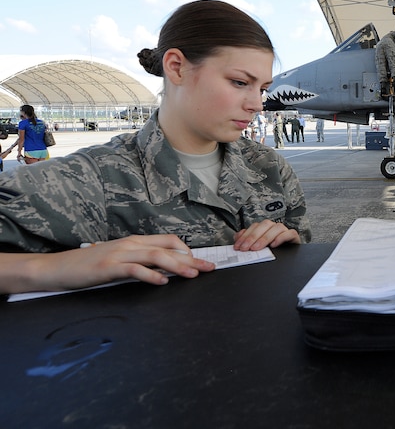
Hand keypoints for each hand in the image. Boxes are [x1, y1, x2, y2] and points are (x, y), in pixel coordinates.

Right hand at [32, 235, 214, 291]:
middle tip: (209, 268)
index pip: (169, 241)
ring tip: (193, 274)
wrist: (58, 267)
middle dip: (191, 258)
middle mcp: (131, 244)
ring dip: (178, 266)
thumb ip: (140, 261)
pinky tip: (162, 282)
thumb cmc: (89, 265)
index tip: (201, 262)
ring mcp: (120, 254)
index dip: (188, 251)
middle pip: (168, 248)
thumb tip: (164, 269)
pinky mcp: (109, 266)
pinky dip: (151, 275)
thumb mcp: (119, 259)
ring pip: (156, 256)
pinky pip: (135, 269)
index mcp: (135, 241)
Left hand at [233, 219, 301, 250]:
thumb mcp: (257, 247)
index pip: (254, 227)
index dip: (245, 236)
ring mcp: (284, 231)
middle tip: (246, 248)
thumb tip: (237, 237)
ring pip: (277, 227)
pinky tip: (274, 245)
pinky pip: (290, 233)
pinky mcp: (293, 236)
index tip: (238, 246)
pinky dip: (282, 237)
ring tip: (257, 248)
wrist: (288, 258)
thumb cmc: (272, 251)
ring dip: (265, 238)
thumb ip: (247, 241)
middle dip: (253, 237)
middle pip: (264, 225)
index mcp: (265, 228)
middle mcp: (274, 227)